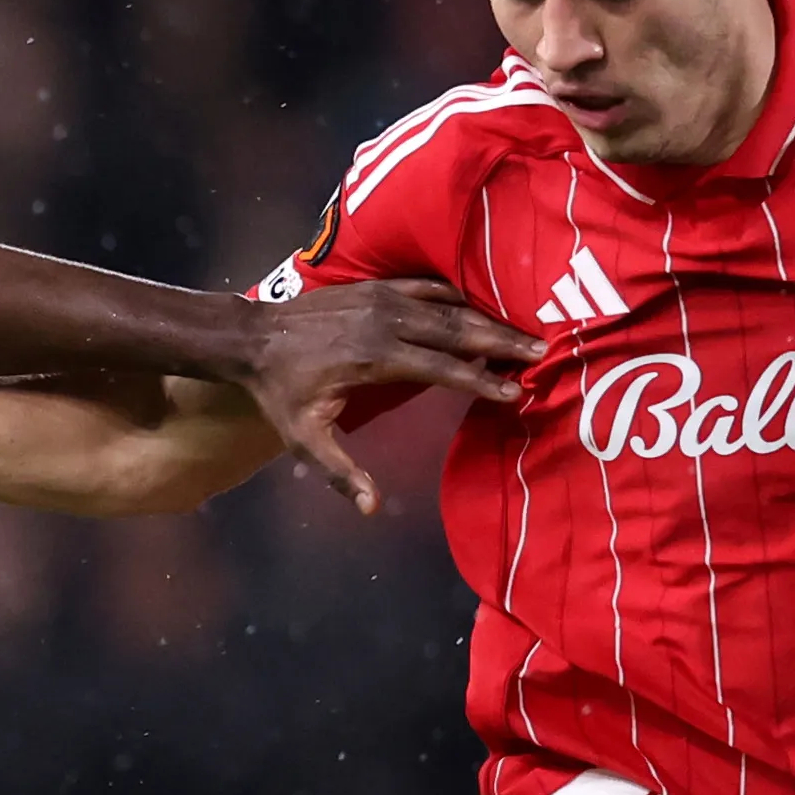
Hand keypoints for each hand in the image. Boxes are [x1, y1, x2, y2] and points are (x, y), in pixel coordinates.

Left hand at [239, 279, 537, 513]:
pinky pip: (430, 286)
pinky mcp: (379, 285)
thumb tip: (371, 509)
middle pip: (457, 330)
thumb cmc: (280, 392)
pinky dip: (460, 295)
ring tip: (525, 330)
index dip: (480, 379)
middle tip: (543, 351)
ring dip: (489, 317)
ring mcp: (384, 297)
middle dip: (501, 341)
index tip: (515, 390)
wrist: (252, 338)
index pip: (442, 369)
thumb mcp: (304, 438)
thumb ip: (340, 472)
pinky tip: (485, 305)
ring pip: (449, 306)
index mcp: (375, 357)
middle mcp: (386, 321)